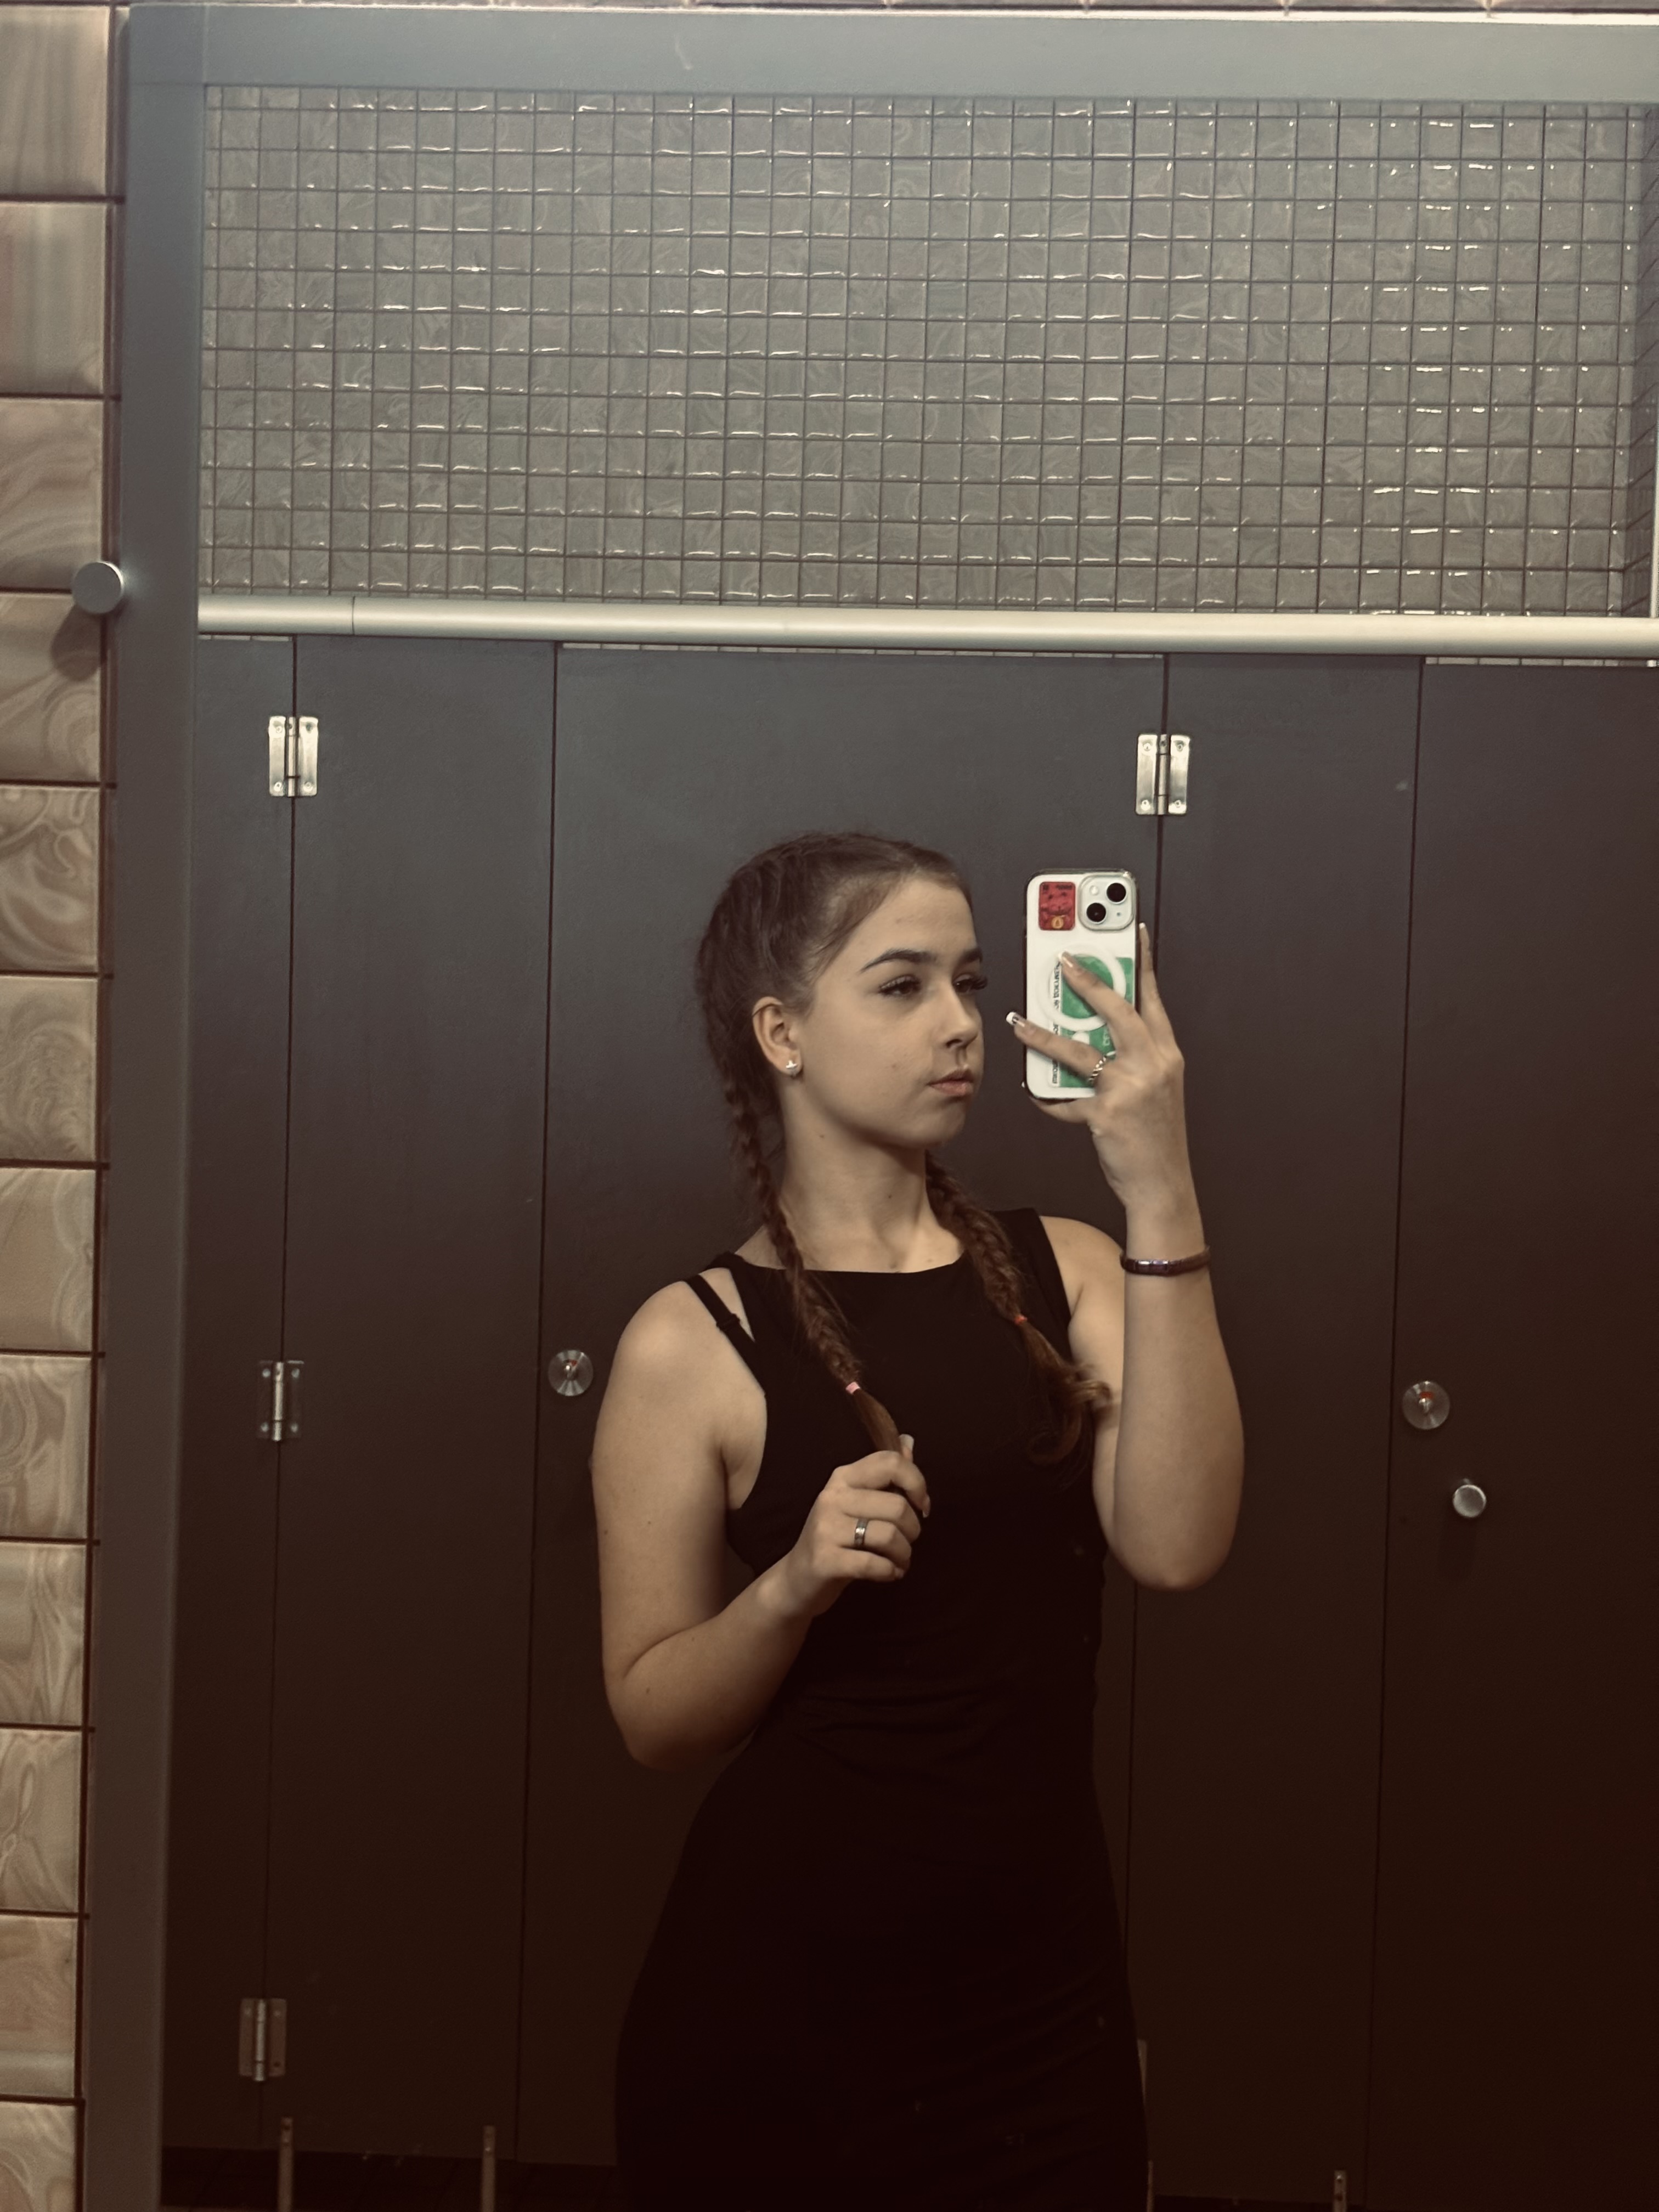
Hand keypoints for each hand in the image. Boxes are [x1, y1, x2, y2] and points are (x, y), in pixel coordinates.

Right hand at [775, 1436, 929, 1619]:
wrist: (798, 1578)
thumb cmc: (836, 1538)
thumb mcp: (858, 1503)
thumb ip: (885, 1475)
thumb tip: (908, 1441)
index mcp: (843, 1477)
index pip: (890, 1463)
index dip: (917, 1483)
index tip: (922, 1506)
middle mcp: (832, 1497)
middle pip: (897, 1505)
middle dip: (913, 1530)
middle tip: (906, 1543)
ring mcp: (826, 1528)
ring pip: (889, 1535)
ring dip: (904, 1555)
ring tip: (899, 1561)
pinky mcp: (825, 1560)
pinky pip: (873, 1564)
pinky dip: (889, 1572)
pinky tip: (889, 1573)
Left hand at [1009, 921, 1194, 1204]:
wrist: (1163, 1185)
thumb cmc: (1156, 1138)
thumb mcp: (1157, 1089)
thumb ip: (1133, 1058)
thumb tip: (1096, 1035)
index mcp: (1166, 1055)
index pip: (1153, 999)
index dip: (1143, 963)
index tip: (1134, 931)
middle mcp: (1152, 1065)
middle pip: (1117, 1011)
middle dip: (1088, 981)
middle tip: (1063, 959)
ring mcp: (1130, 1089)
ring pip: (1078, 1050)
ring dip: (1042, 1035)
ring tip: (1018, 1021)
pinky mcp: (1106, 1115)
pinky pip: (1064, 1098)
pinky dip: (1046, 1097)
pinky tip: (1032, 1092)